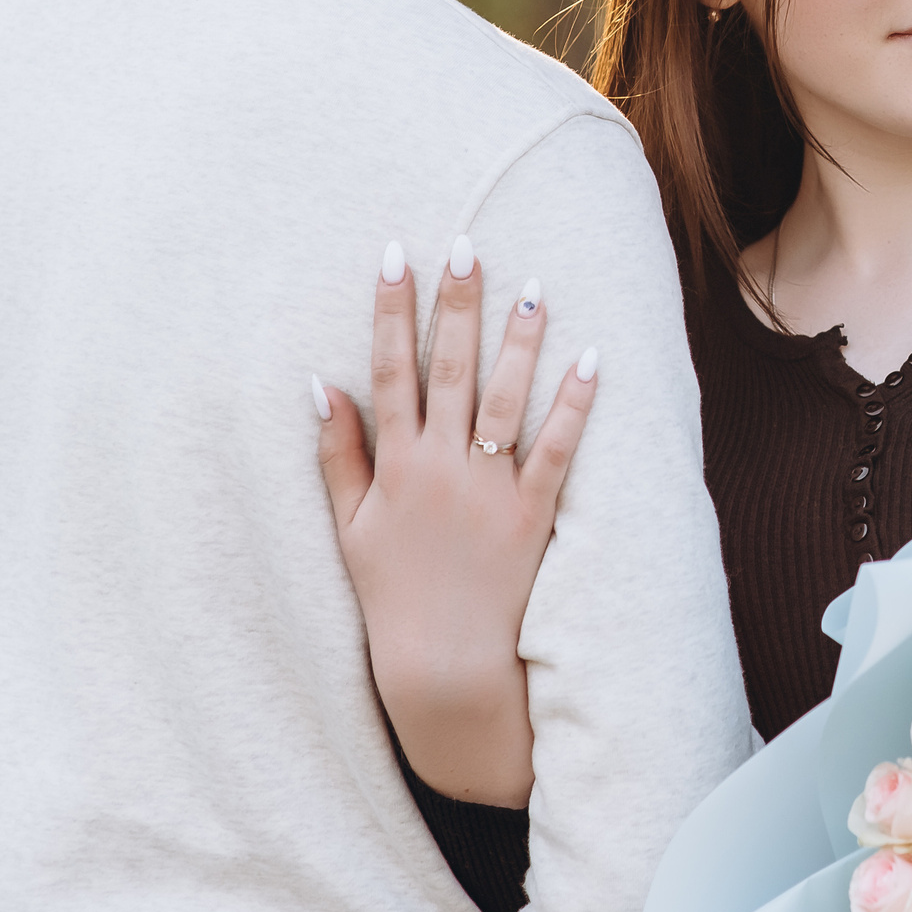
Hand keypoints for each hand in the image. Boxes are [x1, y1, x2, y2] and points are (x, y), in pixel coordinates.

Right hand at [315, 238, 597, 805]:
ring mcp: (489, 488)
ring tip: (534, 285)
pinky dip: (575, 403)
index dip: (391, 309)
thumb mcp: (350, 527)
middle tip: (468, 245)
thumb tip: (319, 384)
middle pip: (449, 370)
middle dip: (457, 305)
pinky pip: (559, 448)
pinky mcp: (534, 513)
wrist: (444, 666)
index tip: (395, 255)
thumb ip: (337, 454)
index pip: (390, 370)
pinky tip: (592, 359)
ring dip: (520, 339)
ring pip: (506, 398)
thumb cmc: (394, 596)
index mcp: (394, 465)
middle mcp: (441, 467)